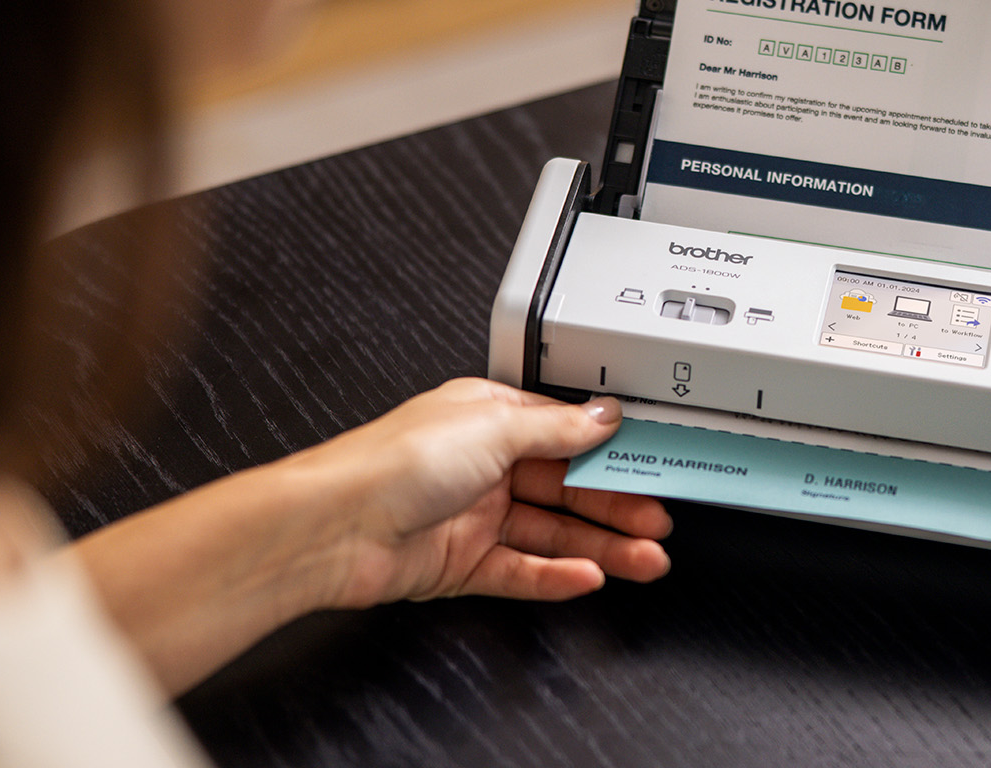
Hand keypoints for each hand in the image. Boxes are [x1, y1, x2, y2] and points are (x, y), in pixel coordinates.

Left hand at [299, 378, 671, 609]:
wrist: (332, 526)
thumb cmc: (391, 461)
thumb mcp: (492, 425)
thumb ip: (556, 427)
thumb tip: (602, 414)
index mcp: (488, 418)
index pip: (565, 435)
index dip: (610, 452)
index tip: (651, 466)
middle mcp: (483, 466)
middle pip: (566, 488)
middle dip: (616, 505)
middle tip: (657, 521)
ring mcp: (474, 518)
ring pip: (552, 534)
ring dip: (600, 545)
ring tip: (643, 559)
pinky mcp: (462, 565)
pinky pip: (523, 571)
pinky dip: (558, 576)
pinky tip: (589, 576)